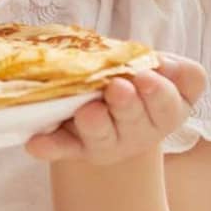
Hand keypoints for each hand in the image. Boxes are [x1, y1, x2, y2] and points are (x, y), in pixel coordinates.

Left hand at [26, 54, 207, 165]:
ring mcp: (109, 142)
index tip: (145, 74)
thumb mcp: (152, 67)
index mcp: (167, 107)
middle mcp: (143, 130)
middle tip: (117, 88)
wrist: (108, 110)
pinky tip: (36, 144)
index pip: (173, 101)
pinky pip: (64, 148)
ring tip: (87, 112)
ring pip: (104, 136)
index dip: (162, 90)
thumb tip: (158, 62)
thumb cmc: (134, 80)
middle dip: (128, 104)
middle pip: (139, 119)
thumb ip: (160, 63)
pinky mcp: (78, 148)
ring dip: (95, 124)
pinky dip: (51, 146)